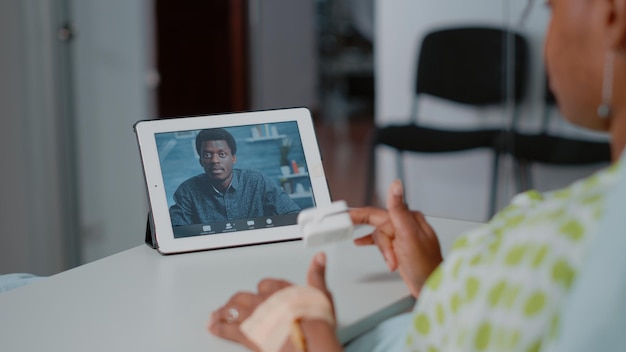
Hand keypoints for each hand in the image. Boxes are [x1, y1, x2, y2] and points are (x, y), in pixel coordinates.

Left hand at [208, 252, 336, 350]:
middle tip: (232, 303)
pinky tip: (214, 327)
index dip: (263, 290)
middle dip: (237, 300)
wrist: (309, 342)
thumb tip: (319, 258)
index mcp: (280, 289)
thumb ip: (318, 275)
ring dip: (224, 312)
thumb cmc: (316, 322)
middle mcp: (264, 301)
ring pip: (232, 311)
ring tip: (217, 314)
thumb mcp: (322, 295)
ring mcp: (254, 318)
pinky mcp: (247, 335)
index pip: (266, 284)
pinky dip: (219, 327)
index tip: (262, 293)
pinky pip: (227, 329)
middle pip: (244, 297)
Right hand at [350, 180, 442, 296]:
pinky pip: (382, 242)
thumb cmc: (426, 265)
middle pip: (377, 224)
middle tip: (344, 225)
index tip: (344, 215)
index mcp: (408, 218)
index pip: (378, 213)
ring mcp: (402, 236)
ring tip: (392, 261)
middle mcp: (405, 224)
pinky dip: (374, 245)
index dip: (359, 215)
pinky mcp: (399, 247)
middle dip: (373, 237)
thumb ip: (398, 210)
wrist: (432, 286)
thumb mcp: (409, 235)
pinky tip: (360, 242)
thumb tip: (396, 185)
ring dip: (383, 251)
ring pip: (380, 237)